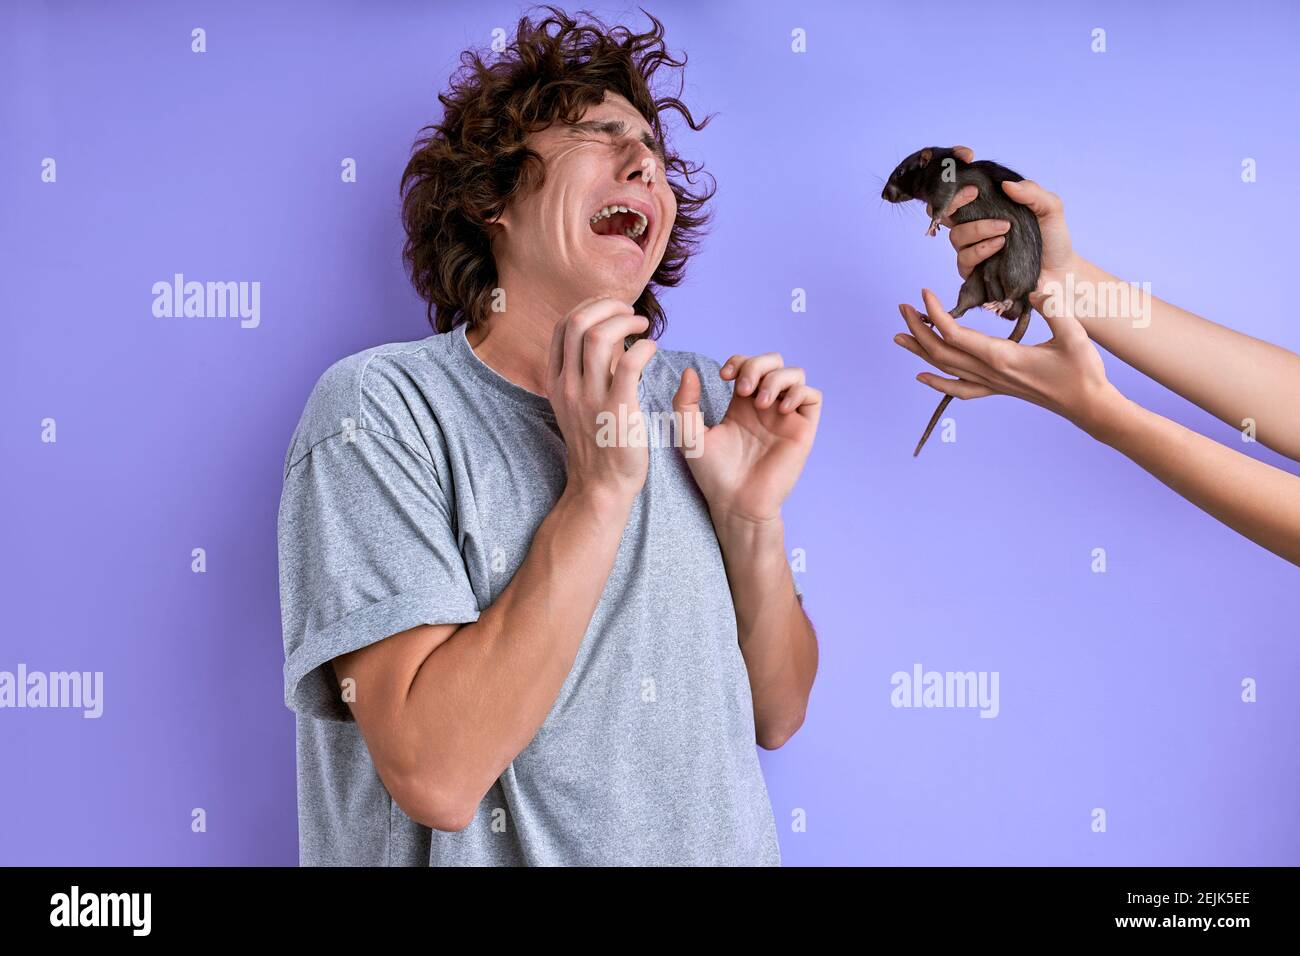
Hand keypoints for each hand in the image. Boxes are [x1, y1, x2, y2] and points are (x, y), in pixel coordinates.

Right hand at [547, 297, 656, 505]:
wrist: (601, 484)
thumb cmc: (598, 440)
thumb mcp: (578, 402)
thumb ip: (587, 369)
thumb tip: (609, 334)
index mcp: (556, 380)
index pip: (563, 326)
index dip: (589, 307)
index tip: (611, 307)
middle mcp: (568, 385)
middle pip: (578, 323)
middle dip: (607, 306)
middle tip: (630, 311)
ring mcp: (590, 398)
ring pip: (600, 337)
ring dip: (626, 321)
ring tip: (643, 326)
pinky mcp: (617, 410)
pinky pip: (630, 363)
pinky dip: (644, 347)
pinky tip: (652, 349)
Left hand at [672, 353, 820, 527]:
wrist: (735, 503)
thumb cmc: (713, 474)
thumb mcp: (690, 435)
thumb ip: (684, 402)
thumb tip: (688, 370)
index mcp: (741, 405)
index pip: (748, 365)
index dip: (739, 361)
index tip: (724, 376)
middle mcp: (765, 407)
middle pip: (774, 362)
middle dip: (758, 365)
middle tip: (742, 389)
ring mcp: (785, 417)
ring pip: (795, 374)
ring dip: (777, 379)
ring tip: (761, 402)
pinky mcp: (802, 430)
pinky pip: (812, 397)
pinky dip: (799, 392)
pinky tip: (780, 409)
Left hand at [894, 288, 1124, 438]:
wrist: (1089, 406)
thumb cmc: (1083, 371)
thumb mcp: (1074, 333)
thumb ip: (1054, 307)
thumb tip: (1036, 284)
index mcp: (1002, 357)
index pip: (956, 335)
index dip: (935, 314)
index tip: (923, 293)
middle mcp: (990, 373)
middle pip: (941, 352)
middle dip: (918, 329)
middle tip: (902, 308)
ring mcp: (992, 384)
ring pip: (945, 369)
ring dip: (920, 351)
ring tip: (899, 336)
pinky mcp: (999, 389)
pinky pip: (960, 388)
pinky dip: (937, 382)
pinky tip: (922, 376)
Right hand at [935, 145, 1083, 308]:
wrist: (1060, 273)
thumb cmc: (1053, 240)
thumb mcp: (1050, 208)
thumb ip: (1032, 192)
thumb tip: (1005, 184)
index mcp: (988, 209)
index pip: (961, 191)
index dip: (955, 177)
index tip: (966, 159)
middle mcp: (976, 228)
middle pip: (948, 213)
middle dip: (954, 201)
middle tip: (973, 194)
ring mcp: (972, 250)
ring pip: (956, 236)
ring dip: (978, 229)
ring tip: (1004, 228)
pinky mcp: (974, 273)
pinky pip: (964, 259)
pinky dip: (980, 249)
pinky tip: (999, 245)